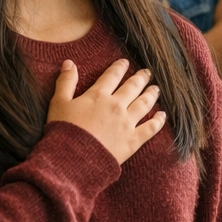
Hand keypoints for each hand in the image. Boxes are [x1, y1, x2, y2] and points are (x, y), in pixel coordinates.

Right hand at [47, 58, 166, 164]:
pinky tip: (162, 115)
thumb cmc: (64, 131)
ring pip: (144, 104)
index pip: (112, 76)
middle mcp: (116, 106)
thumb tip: (69, 63)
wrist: (74, 159)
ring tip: (156, 89)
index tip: (126, 62)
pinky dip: (158, 120)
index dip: (120, 67)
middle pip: (132, 87)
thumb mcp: (58, 103)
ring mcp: (126, 123)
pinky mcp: (133, 140)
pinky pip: (150, 128)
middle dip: (141, 78)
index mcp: (98, 95)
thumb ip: (66, 82)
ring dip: (151, 94)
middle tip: (147, 72)